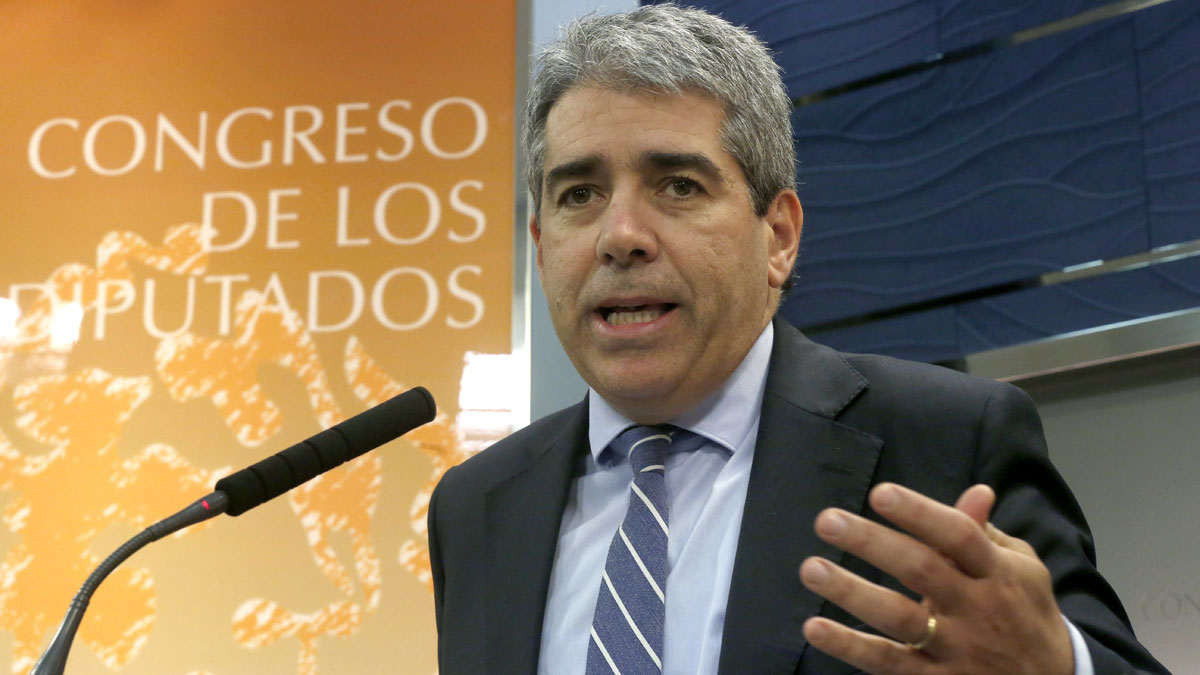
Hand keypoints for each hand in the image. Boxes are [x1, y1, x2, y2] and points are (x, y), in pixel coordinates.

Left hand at [798, 483, 1073, 674]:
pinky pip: (888, 663)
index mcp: (997, 573)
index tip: (880, 493)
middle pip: (921, 571)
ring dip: (852, 593)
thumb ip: (985, 533)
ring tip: (813, 569)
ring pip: (899, 619)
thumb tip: (975, 491)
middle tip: (828, 520)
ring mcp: (954, 649)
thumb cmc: (1025, 613)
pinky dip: (850, 647)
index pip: (959, 537)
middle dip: (872, 544)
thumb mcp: (1020, 568)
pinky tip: (815, 627)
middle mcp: (975, 609)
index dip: (920, 514)